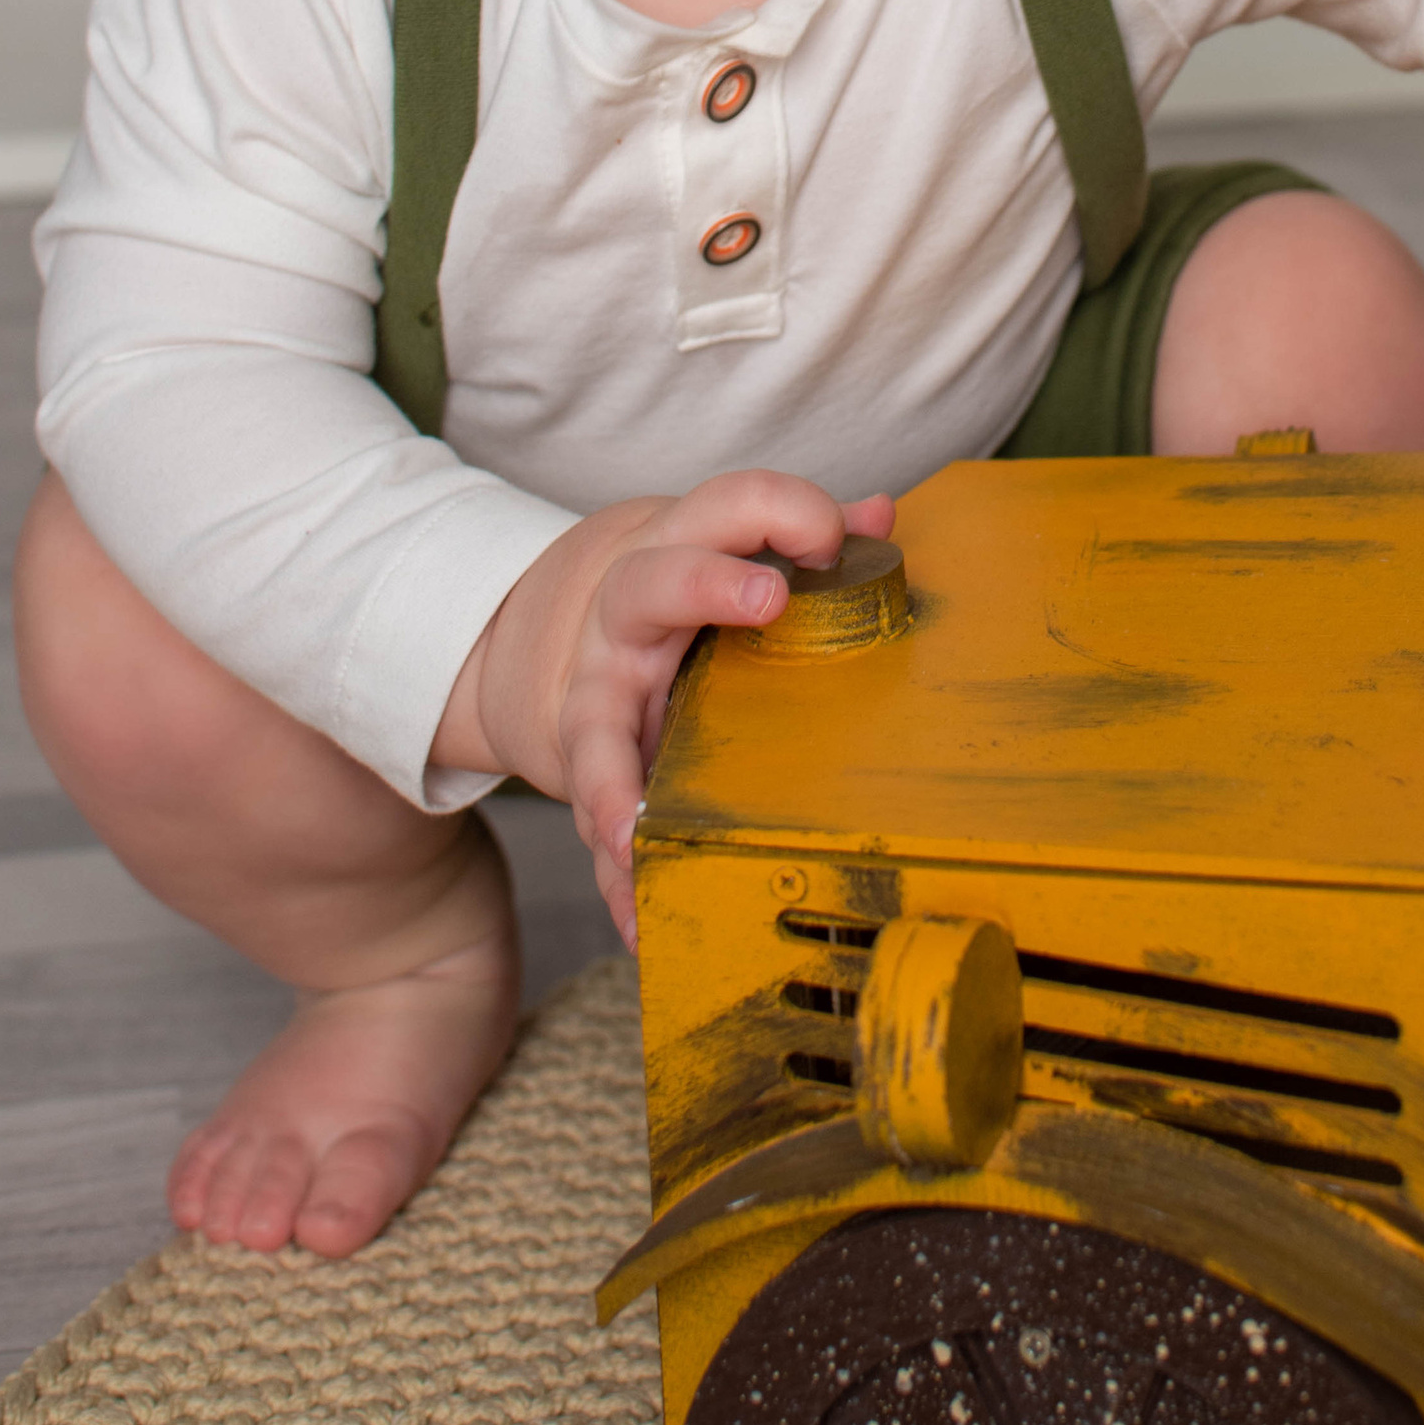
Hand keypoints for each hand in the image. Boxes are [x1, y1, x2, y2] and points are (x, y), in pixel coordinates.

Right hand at [432, 471, 894, 943]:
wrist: (544, 627)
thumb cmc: (670, 588)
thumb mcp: (718, 548)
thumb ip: (795, 537)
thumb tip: (879, 513)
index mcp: (677, 546)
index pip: (726, 504)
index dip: (784, 510)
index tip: (833, 537)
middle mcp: (627, 613)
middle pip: (652, 584)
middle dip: (707, 585)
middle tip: (768, 600)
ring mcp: (598, 689)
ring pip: (596, 723)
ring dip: (615, 780)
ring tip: (633, 830)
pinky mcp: (585, 758)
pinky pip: (594, 820)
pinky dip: (615, 876)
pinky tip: (639, 921)